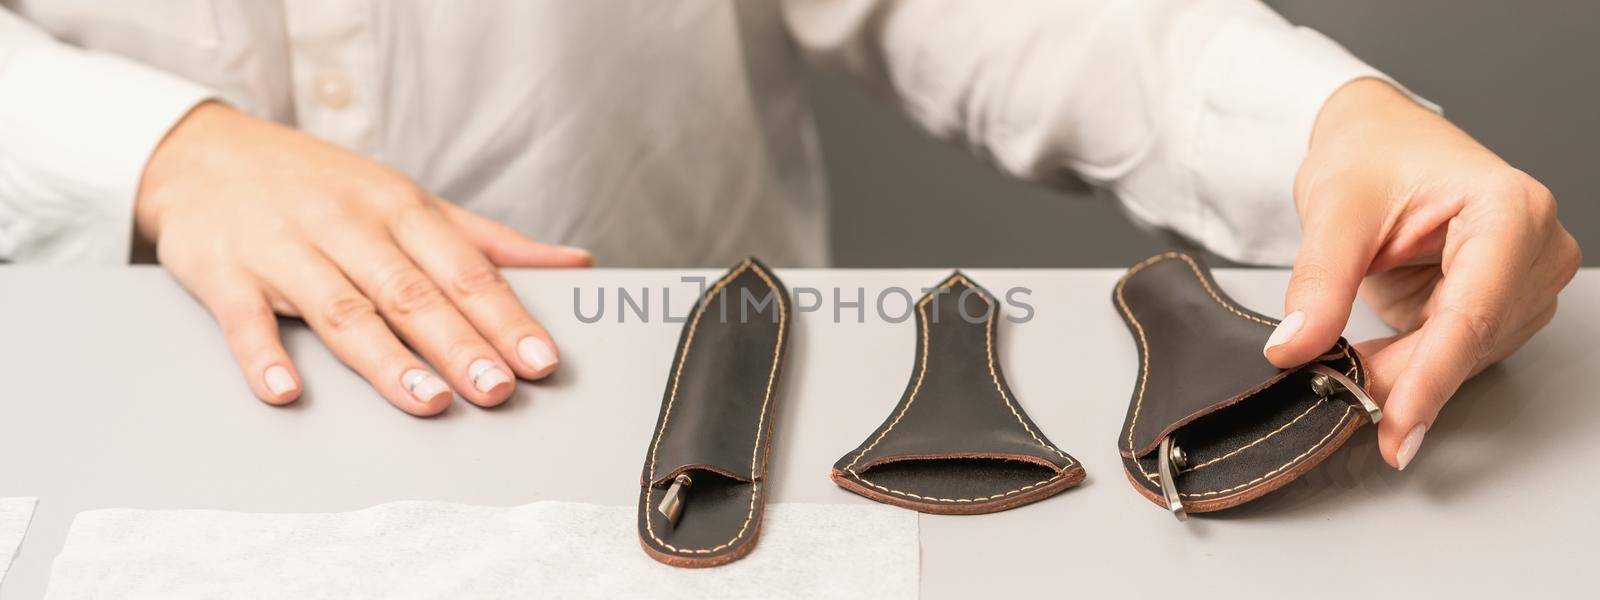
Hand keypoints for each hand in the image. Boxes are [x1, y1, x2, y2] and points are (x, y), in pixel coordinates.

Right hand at [136, 102, 591, 414]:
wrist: (203, 151)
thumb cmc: (321, 185)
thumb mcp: (406, 199)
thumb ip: (487, 240)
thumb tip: (575, 263)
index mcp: (398, 207)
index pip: (463, 268)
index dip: (505, 316)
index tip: (540, 360)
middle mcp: (345, 224)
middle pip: (410, 292)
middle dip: (458, 343)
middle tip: (497, 389)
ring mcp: (282, 247)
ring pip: (341, 308)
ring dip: (386, 358)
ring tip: (428, 400)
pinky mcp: (222, 272)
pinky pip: (244, 318)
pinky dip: (263, 355)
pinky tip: (286, 391)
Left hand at [1265, 79, 1579, 469]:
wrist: (1376, 140)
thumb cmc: (1370, 154)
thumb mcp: (1333, 209)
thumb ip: (1318, 282)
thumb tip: (1295, 348)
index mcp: (1510, 209)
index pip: (1472, 313)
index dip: (1430, 378)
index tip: (1396, 429)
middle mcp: (1535, 247)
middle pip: (1470, 343)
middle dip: (1403, 381)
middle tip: (1337, 403)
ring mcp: (1524, 280)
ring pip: (1464, 358)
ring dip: (1403, 377)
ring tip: (1342, 373)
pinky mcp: (1500, 305)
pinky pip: (1454, 355)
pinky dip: (1408, 368)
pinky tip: (1367, 366)